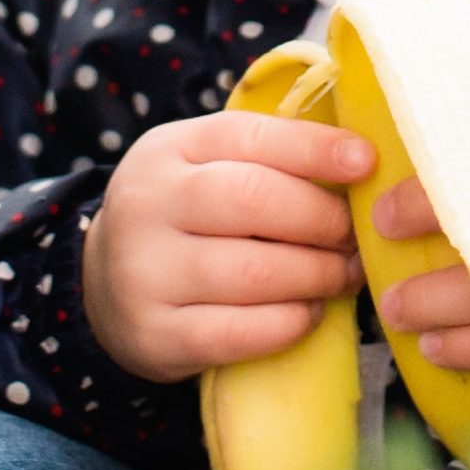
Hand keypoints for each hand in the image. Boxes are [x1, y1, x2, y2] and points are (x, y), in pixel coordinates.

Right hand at [83, 113, 371, 380]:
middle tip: (357, 236)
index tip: (366, 163)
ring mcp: (145, 271)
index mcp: (171, 148)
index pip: (251, 135)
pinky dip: (289, 323)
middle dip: (323, 219)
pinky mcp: (154, 334)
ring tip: (344, 275)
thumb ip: (269, 156)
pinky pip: (238, 332)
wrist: (103, 286)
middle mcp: (149, 202)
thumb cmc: (185, 217)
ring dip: (318, 275)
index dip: (315, 148)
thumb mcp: (207, 166)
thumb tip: (361, 157)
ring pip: (254, 271)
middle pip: (255, 200)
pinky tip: (308, 313)